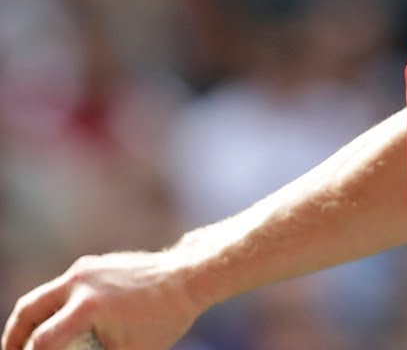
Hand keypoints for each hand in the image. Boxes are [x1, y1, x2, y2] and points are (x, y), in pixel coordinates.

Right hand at [4, 250, 204, 349]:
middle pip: (28, 309)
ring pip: (42, 295)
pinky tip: (60, 324)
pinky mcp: (92, 264)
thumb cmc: (164, 317)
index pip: (44, 341)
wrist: (190, 276)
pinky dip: (53, 307)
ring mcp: (85, 268)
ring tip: (31, 343)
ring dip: (32, 320)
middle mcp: (81, 281)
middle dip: (14, 337)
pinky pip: (62, 287)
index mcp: (89, 305)